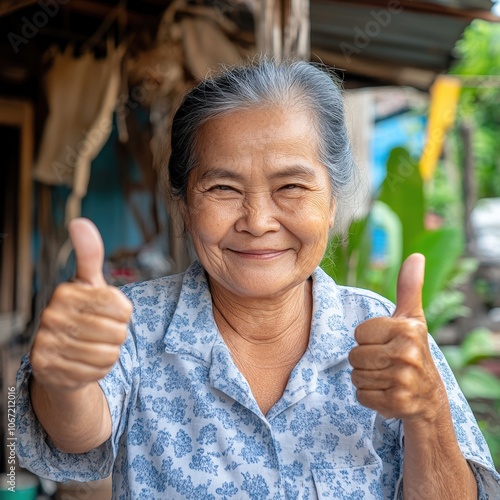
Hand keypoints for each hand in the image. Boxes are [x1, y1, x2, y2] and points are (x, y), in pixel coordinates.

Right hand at [30, 218, 131, 391]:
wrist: (61, 355)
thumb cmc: (82, 315)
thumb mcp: (89, 284)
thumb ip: (89, 255)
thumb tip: (80, 222)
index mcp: (66, 292)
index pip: (120, 306)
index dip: (124, 313)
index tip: (111, 313)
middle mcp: (51, 316)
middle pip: (116, 331)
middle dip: (117, 334)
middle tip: (102, 332)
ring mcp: (47, 344)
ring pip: (108, 353)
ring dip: (108, 352)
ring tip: (94, 346)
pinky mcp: (48, 369)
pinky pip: (96, 372)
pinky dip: (98, 369)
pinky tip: (85, 362)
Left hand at [348, 254, 445, 421]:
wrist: (429, 395)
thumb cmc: (413, 348)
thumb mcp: (412, 318)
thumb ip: (409, 287)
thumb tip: (416, 256)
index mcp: (407, 329)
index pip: (358, 333)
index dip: (367, 339)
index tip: (385, 342)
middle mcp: (407, 354)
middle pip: (354, 356)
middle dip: (364, 360)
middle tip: (385, 362)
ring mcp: (403, 381)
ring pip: (356, 376)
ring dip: (366, 378)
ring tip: (386, 376)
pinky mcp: (397, 404)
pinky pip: (361, 395)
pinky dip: (369, 396)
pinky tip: (386, 392)